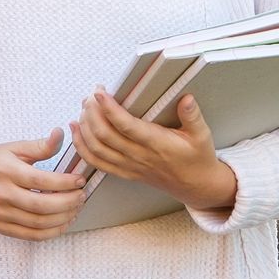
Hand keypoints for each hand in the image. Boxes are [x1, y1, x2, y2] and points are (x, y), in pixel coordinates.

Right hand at [0, 130, 87, 240]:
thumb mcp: (15, 148)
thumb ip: (41, 146)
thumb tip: (61, 134)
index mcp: (7, 171)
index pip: (41, 180)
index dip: (65, 182)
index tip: (79, 180)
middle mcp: (2, 194)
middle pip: (41, 206)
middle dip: (68, 202)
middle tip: (81, 195)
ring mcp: (1, 213)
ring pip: (38, 223)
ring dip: (63, 218)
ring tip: (76, 208)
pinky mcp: (1, 227)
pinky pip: (30, 235)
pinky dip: (51, 232)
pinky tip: (63, 222)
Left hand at [73, 90, 237, 213]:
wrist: (195, 186)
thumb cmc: (197, 158)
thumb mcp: (202, 135)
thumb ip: (193, 116)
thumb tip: (186, 98)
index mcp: (157, 144)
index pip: (126, 126)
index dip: (109, 109)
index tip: (100, 92)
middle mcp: (139, 156)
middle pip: (105, 136)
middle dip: (92, 113)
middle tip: (91, 96)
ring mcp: (129, 166)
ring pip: (97, 149)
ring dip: (84, 127)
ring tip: (83, 107)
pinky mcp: (124, 172)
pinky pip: (96, 162)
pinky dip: (81, 146)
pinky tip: (77, 129)